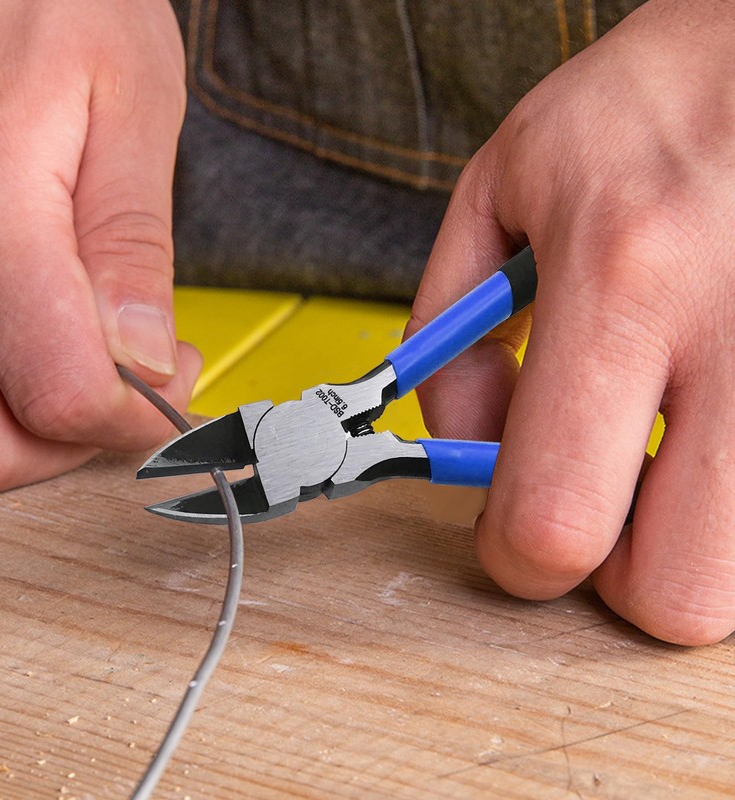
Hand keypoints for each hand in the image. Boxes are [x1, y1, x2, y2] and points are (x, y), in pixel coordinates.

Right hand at [0, 0, 200, 494]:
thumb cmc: (63, 9)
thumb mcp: (134, 109)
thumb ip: (133, 246)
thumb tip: (143, 359)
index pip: (60, 395)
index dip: (132, 418)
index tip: (173, 384)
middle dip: (78, 443)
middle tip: (139, 386)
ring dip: (32, 432)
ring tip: (96, 363)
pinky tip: (39, 347)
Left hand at [409, 0, 734, 644]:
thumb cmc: (644, 106)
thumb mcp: (504, 188)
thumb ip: (450, 331)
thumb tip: (460, 446)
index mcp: (621, 278)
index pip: (554, 520)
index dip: (516, 556)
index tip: (512, 530)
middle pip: (674, 593)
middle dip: (615, 570)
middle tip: (599, 504)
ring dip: (684, 541)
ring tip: (661, 456)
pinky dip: (726, 489)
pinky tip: (709, 418)